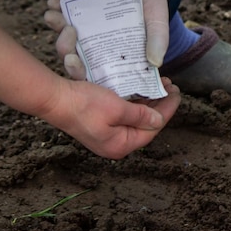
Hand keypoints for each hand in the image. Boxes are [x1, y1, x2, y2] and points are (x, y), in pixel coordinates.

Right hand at [41, 76, 180, 158]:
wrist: (54, 99)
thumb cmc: (83, 104)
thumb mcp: (117, 109)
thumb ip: (141, 116)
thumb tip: (159, 121)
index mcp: (121, 145)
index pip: (153, 128)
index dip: (167, 109)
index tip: (176, 93)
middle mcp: (115, 144)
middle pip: (145, 125)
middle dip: (159, 105)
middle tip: (169, 86)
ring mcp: (107, 136)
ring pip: (135, 119)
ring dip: (147, 102)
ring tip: (158, 85)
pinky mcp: (100, 125)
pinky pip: (124, 116)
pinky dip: (134, 104)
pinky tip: (140, 90)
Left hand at [44, 0, 174, 79]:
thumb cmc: (153, 9)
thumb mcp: (158, 24)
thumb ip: (157, 42)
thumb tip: (155, 62)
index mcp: (115, 62)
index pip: (94, 76)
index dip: (80, 73)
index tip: (73, 62)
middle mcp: (98, 51)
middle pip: (74, 59)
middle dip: (64, 50)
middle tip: (67, 35)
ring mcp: (87, 34)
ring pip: (65, 39)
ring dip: (57, 30)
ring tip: (54, 17)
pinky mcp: (81, 15)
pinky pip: (62, 16)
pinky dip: (55, 10)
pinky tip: (53, 3)